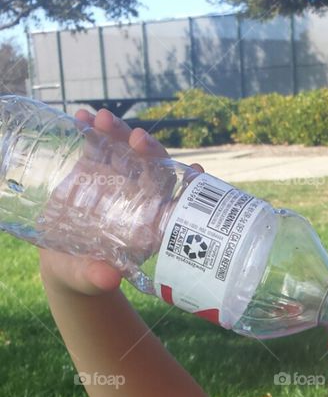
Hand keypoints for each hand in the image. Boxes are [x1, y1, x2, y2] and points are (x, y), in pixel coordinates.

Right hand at [38, 107, 203, 296]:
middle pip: (152, 169)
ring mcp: (116, 180)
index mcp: (149, 224)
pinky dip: (91, 130)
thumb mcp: (87, 278)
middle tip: (138, 139)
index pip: (176, 202)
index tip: (197, 173)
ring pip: (125, 151)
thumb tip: (108, 278)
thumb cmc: (82, 274)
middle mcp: (138, 198)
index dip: (189, 188)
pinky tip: (81, 118)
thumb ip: (96, 278)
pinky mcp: (92, 169)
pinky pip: (96, 145)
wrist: (60, 261)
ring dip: (118, 132)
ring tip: (102, 120)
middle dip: (150, 151)